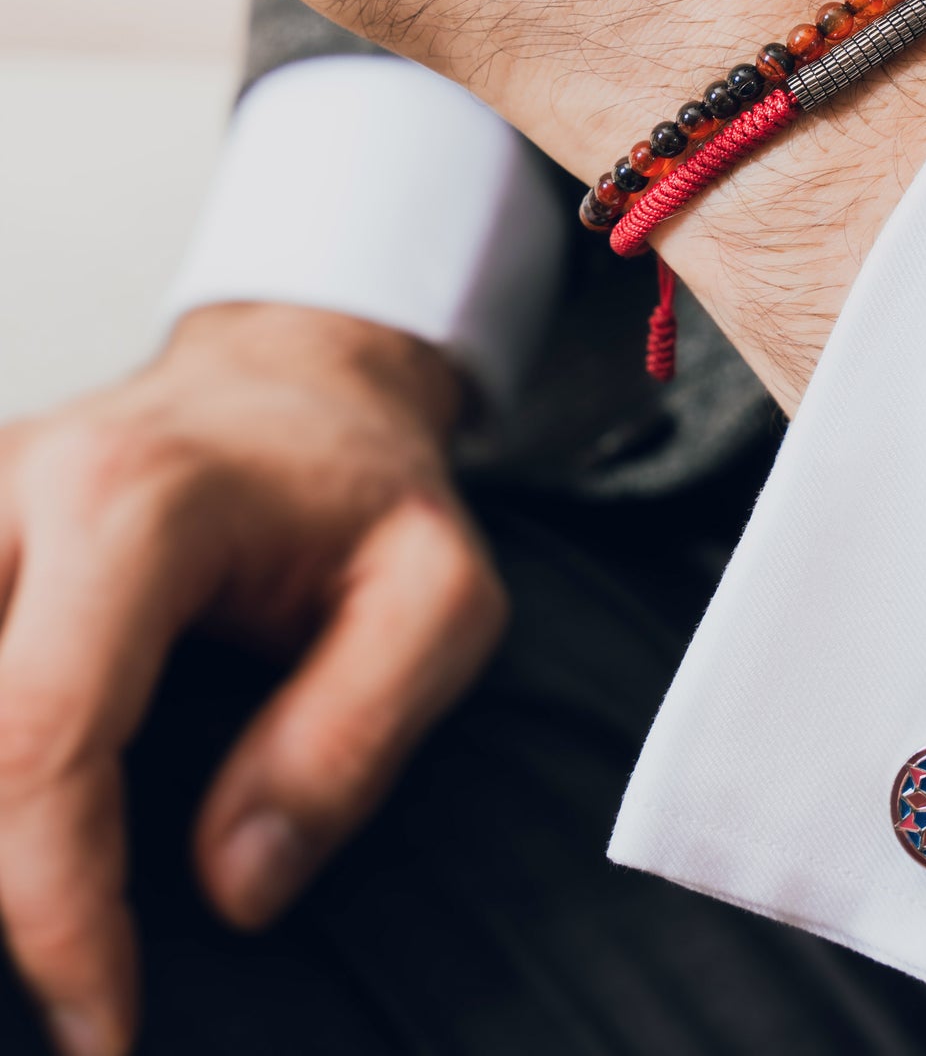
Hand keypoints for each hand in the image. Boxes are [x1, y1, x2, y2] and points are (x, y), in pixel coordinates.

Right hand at [0, 304, 504, 1055]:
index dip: (54, 907)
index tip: (103, 1024)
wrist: (304, 378)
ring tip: (50, 932)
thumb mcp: (439, 597)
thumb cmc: (371, 487)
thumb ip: (352, 734)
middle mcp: (20, 491)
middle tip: (74, 1001)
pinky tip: (20, 832)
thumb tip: (236, 884)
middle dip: (1, 896)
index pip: (44, 735)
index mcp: (136, 501)